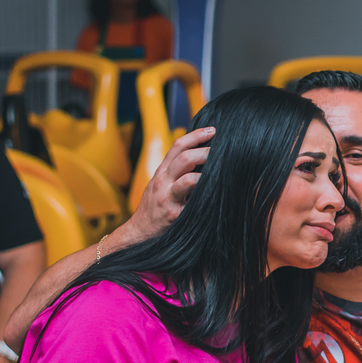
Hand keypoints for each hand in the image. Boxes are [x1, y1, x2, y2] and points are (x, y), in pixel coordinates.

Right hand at [123, 126, 213, 242]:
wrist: (139, 231)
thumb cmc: (155, 207)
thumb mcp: (161, 184)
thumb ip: (176, 171)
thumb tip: (201, 156)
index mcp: (161, 172)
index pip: (178, 146)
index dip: (196, 135)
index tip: (212, 130)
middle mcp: (163, 182)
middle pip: (185, 158)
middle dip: (205, 152)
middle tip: (221, 151)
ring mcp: (168, 198)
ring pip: (189, 179)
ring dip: (207, 175)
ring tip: (221, 173)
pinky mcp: (174, 215)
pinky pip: (193, 204)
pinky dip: (205, 198)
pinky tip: (216, 197)